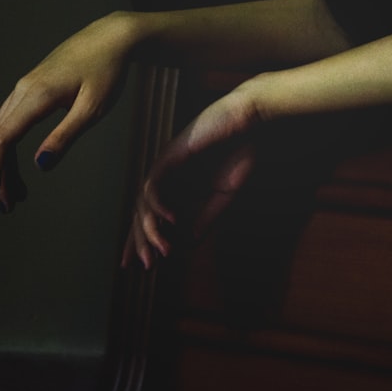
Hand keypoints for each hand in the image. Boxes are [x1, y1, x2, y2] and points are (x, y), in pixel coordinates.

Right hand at [0, 12, 139, 211]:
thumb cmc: (108, 71)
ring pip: (5, 126)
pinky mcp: (34, 83)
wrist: (113, 37)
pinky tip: (21, 158)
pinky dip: (12, 141)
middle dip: (0, 172)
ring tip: (17, 190)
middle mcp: (25, 88)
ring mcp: (27, 83)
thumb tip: (40, 165)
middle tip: (7, 204)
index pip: (3, 138)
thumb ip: (65, 136)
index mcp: (37, 96)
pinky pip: (14, 116)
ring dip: (5, 159)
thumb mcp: (92, 109)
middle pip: (0, 136)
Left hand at [122, 83, 263, 268]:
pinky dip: (158, 205)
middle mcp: (166, 176)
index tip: (142, 266)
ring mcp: (165, 165)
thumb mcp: (224, 194)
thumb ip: (206, 216)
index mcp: (179, 185)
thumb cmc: (240, 151)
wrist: (251, 123)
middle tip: (144, 266)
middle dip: (140, 241)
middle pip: (140, 213)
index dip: (144, 240)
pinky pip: (152, 185)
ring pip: (142, 203)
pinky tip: (170, 221)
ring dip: (149, 229)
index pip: (152, 216)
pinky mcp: (169, 155)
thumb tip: (190, 243)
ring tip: (161, 251)